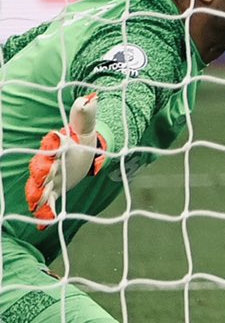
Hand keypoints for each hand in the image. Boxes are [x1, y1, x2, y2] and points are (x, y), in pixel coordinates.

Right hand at [25, 95, 104, 227]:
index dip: (52, 146)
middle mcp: (49, 164)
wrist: (81, 156)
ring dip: (37, 195)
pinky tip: (45, 223)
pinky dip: (45, 212)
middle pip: (40, 168)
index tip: (56, 143)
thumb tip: (89, 99)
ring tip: (36, 203)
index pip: (51, 146)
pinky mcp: (53, 191)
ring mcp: (49, 179)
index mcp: (56, 147)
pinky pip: (47, 203)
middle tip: (43, 177)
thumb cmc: (81, 141)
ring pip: (38, 187)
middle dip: (40, 173)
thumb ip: (85, 117)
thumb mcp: (86, 131)